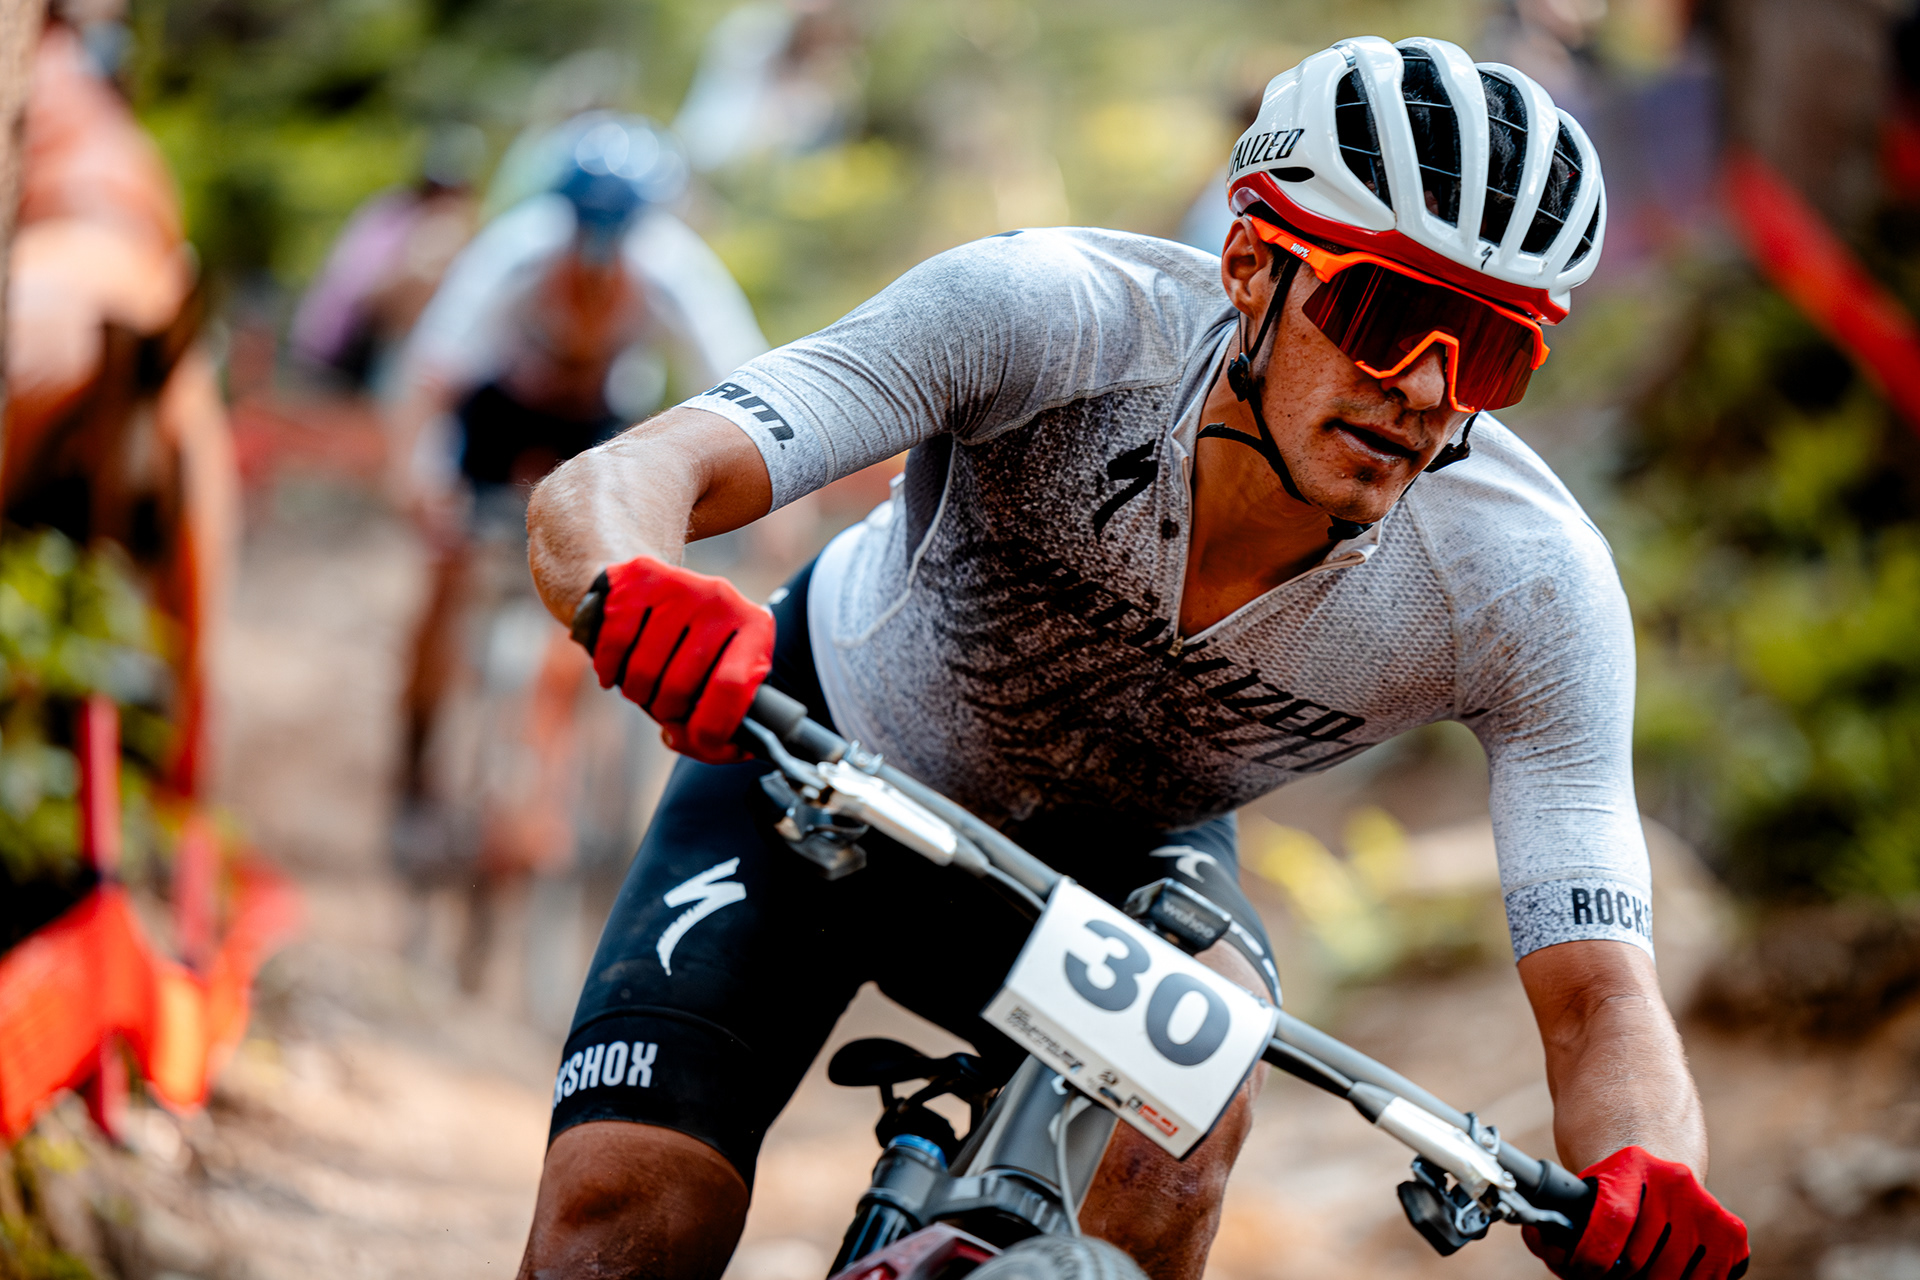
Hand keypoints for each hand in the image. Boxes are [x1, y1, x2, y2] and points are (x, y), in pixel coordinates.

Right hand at [581, 556, 773, 763]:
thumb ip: (721, 721)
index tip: (695, 739)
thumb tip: (723, 748)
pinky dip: (609, 671)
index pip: (733, 688)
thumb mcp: (715, 677)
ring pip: (644, 671)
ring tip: (641, 684)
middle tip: (662, 704)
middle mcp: (723, 599)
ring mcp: (681, 584)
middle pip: (681, 687)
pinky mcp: (639, 577)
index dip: (711, 729)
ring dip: (635, 693)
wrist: (642, 585)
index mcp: (756, 626)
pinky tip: (616, 669)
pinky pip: (614, 646)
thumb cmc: (684, 649)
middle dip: (665, 711)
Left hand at [1525, 1147, 1748, 1279]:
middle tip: (1605, 1276)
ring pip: (1671, 1277)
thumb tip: (1559, 1256)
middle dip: (1616, 1277)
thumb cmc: (1612, 1173)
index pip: (1613, 1221)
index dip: (1591, 1257)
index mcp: (1631, 1164)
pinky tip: (1665, 1272)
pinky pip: (1707, 1278)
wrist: (1651, 1136)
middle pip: (1639, 1260)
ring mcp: (1706, 1207)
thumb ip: (1571, 1221)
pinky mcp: (1730, 1231)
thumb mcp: (1586, 1185)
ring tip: (1632, 1274)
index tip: (1582, 1271)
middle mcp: (1675, 1182)